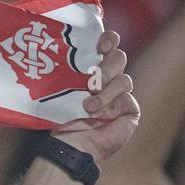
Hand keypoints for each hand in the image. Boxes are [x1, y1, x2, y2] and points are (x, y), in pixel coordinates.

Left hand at [51, 31, 137, 163]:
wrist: (71, 144)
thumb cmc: (61, 118)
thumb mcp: (60, 90)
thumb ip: (66, 70)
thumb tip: (54, 47)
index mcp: (92, 68)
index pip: (108, 44)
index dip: (108, 40)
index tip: (100, 45)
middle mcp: (109, 78)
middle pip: (119, 58)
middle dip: (107, 68)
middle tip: (91, 81)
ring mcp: (121, 94)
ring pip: (124, 79)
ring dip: (105, 93)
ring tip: (88, 107)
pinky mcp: (130, 110)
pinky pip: (127, 99)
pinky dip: (112, 107)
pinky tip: (101, 116)